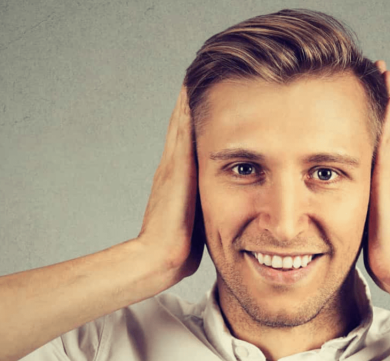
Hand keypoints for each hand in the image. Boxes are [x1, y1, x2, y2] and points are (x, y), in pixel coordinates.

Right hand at [136, 86, 202, 284]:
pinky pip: (181, 130)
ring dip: (187, 99)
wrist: (159, 257)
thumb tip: (230, 205)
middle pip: (183, 125)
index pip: (189, 142)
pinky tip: (190, 89)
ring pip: (181, 122)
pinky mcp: (174, 168)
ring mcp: (171, 166)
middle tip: (200, 74)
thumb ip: (205, 206)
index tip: (211, 99)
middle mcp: (173, 167)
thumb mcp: (199, 220)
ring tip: (196, 73)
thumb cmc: (179, 248)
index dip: (196, 120)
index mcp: (180, 179)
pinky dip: (184, 109)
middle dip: (191, 102)